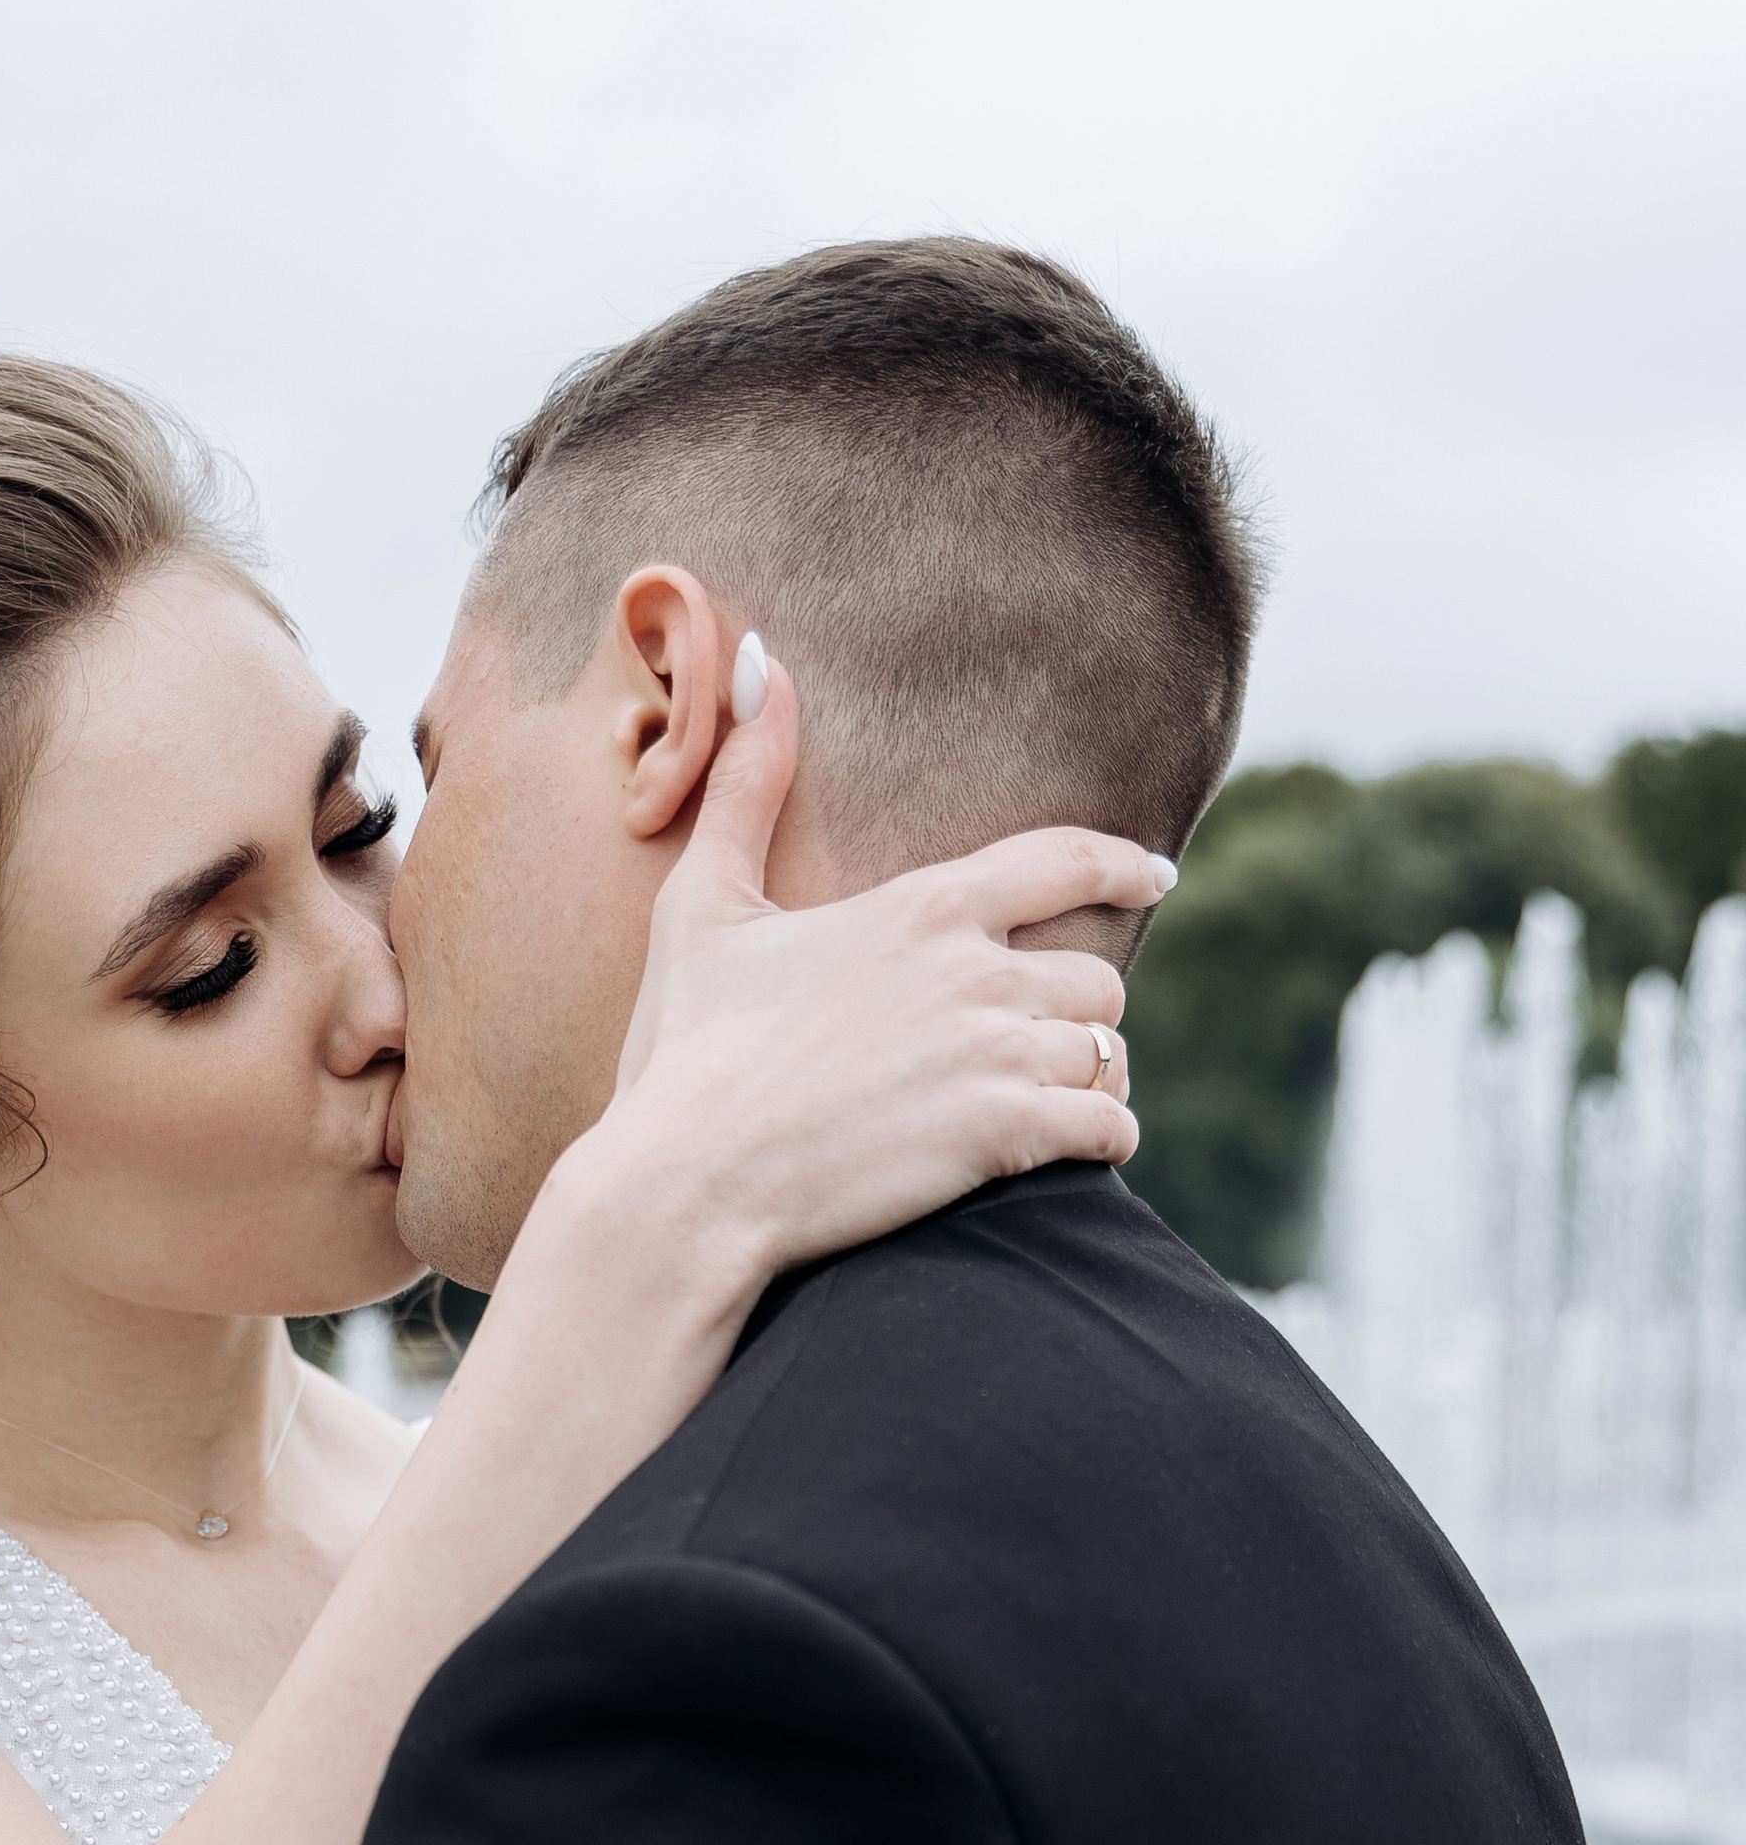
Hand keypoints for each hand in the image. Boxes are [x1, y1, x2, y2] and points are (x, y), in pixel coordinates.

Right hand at [598, 646, 1161, 1288]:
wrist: (686, 1182)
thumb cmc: (687, 1053)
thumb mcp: (702, 907)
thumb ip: (746, 788)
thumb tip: (755, 662)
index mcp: (922, 908)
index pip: (1062, 860)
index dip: (1123, 863)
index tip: (1158, 874)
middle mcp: (975, 972)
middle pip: (1095, 975)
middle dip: (1077, 1011)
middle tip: (1049, 1043)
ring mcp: (995, 1056)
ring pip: (1104, 1052)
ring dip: (1090, 1077)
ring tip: (1062, 1099)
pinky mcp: (1003, 1139)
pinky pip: (1106, 1126)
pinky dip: (1105, 1136)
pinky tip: (1081, 1148)